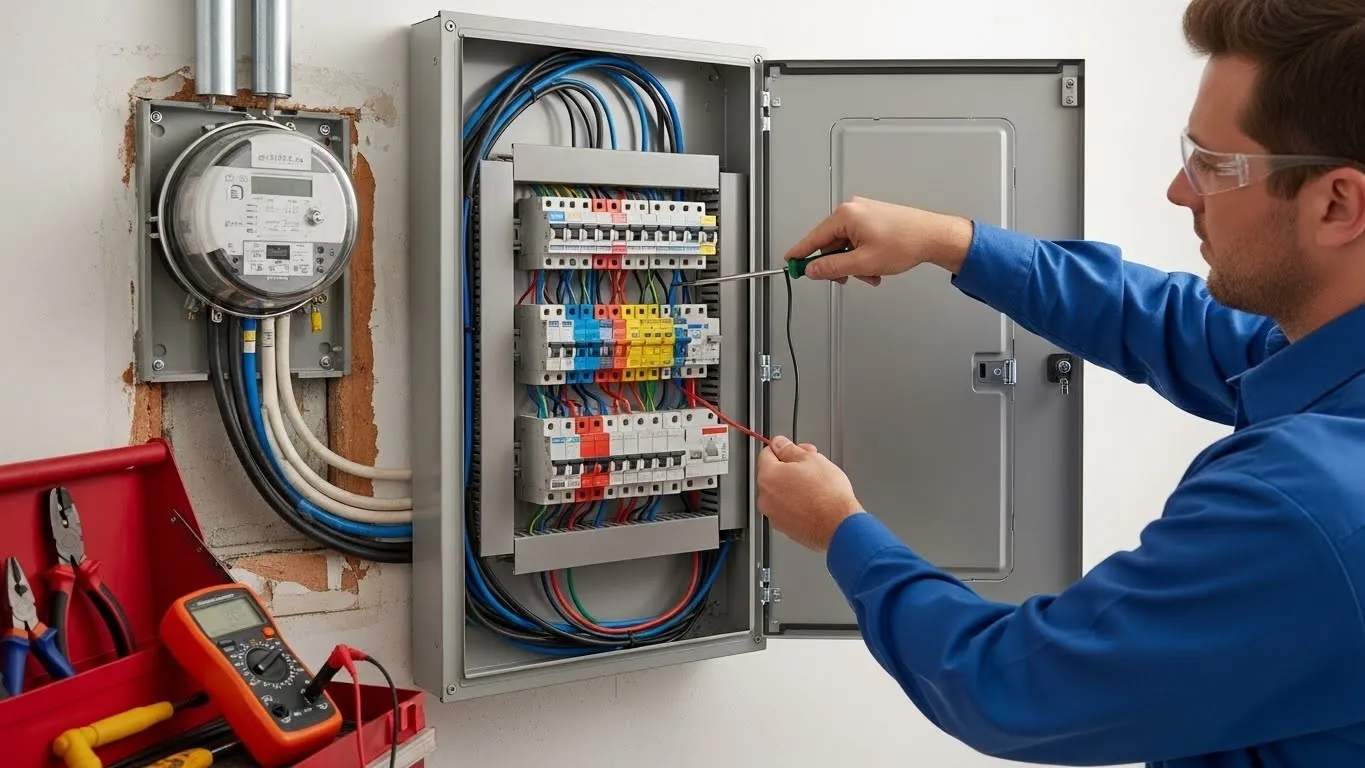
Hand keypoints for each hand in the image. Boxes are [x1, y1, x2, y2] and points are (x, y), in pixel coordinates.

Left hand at [756, 436, 862, 551]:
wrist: (839, 525)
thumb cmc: (828, 495)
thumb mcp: (811, 459)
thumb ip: (789, 448)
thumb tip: (779, 443)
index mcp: (768, 477)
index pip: (766, 453)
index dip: (784, 449)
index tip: (795, 450)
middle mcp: (766, 498)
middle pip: (774, 474)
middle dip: (791, 467)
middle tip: (812, 466)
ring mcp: (774, 515)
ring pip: (781, 492)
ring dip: (794, 486)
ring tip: (816, 486)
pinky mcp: (785, 527)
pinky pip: (787, 509)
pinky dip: (797, 503)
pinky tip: (814, 501)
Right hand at [784, 197, 975, 283]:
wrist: (933, 236)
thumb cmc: (906, 243)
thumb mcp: (863, 263)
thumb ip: (832, 267)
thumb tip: (812, 269)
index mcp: (846, 215)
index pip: (814, 238)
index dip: (801, 254)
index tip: (790, 263)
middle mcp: (853, 210)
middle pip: (830, 243)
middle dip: (837, 264)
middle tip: (844, 278)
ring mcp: (864, 214)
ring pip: (846, 245)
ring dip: (853, 264)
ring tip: (870, 274)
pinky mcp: (874, 219)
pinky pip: (858, 241)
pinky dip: (863, 256)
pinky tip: (875, 267)